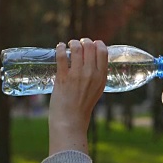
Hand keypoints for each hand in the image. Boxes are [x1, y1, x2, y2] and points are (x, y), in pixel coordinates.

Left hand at [48, 38, 107, 154]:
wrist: (70, 121)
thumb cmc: (82, 107)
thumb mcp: (97, 90)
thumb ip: (96, 76)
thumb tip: (92, 62)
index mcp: (101, 77)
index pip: (103, 51)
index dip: (97, 43)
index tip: (92, 43)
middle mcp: (91, 74)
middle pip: (90, 46)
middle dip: (84, 41)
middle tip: (79, 44)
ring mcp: (77, 75)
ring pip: (76, 48)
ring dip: (72, 43)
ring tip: (69, 45)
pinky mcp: (63, 77)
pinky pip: (62, 56)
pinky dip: (60, 48)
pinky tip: (59, 47)